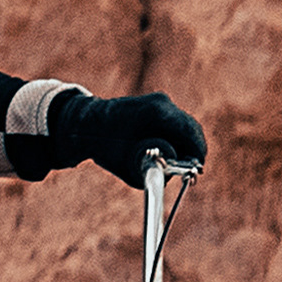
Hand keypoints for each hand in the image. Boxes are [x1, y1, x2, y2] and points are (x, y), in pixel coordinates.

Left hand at [51, 91, 207, 186]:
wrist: (84, 121)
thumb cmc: (101, 142)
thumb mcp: (124, 164)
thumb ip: (149, 172)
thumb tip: (169, 180)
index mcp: (155, 112)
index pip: (189, 131)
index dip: (197, 152)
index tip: (197, 171)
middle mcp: (161, 103)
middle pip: (191, 129)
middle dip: (193, 151)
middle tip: (190, 173)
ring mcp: (160, 102)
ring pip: (185, 127)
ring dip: (186, 146)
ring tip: (178, 166)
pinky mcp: (157, 107)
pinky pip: (176, 125)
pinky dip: (177, 140)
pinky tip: (170, 155)